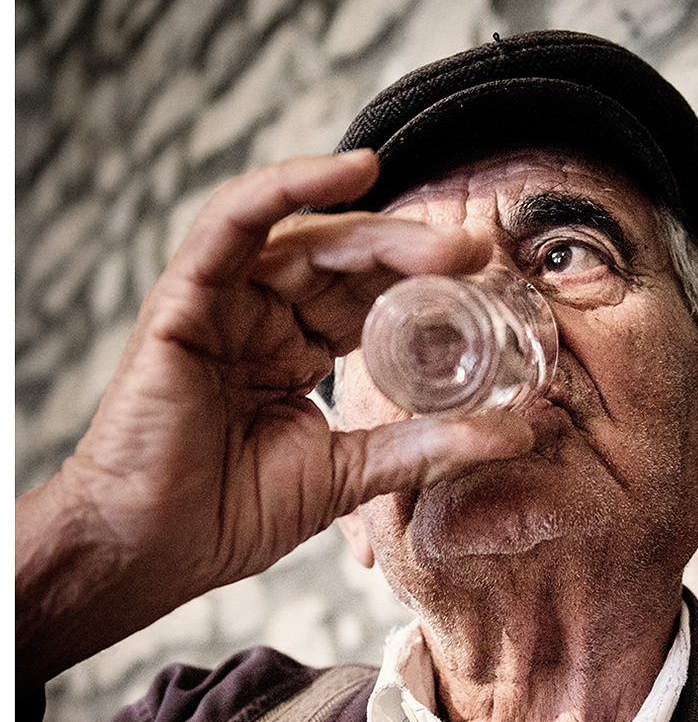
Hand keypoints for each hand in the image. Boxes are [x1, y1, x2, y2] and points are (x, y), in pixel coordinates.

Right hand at [16, 150, 532, 687]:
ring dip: (375, 230)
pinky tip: (353, 171)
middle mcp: (259, 319)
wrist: (151, 550)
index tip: (488, 286)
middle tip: (478, 253)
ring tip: (442, 243)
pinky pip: (234, 223)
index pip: (366, 300)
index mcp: (294, 355)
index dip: (423, 286)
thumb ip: (427, 450)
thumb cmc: (229, 517)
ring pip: (301, 236)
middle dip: (412, 254)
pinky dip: (289, 187)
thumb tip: (521, 434)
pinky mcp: (184, 298)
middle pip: (343, 262)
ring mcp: (221, 304)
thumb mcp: (350, 476)